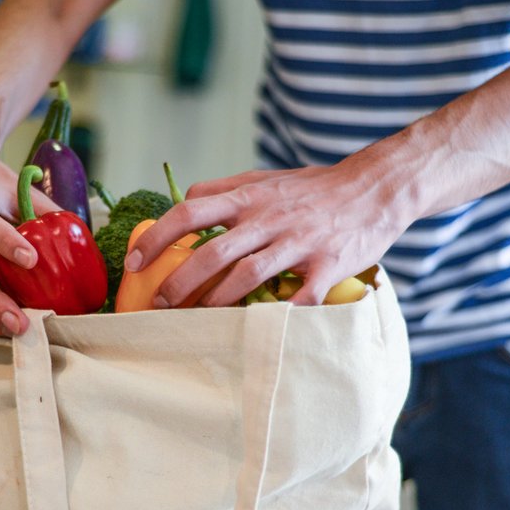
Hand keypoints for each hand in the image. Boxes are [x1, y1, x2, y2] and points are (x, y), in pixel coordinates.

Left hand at [124, 158, 408, 306]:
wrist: (375, 188)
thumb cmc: (314, 188)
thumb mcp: (265, 179)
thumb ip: (224, 190)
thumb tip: (182, 200)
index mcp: (249, 197)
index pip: (189, 212)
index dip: (157, 238)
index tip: (134, 263)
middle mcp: (269, 218)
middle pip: (212, 251)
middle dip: (180, 282)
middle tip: (160, 305)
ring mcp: (299, 241)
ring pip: (248, 274)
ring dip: (217, 301)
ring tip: (197, 320)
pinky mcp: (328, 264)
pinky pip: (300, 296)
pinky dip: (280, 315)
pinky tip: (261, 330)